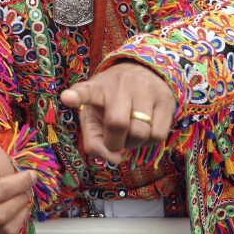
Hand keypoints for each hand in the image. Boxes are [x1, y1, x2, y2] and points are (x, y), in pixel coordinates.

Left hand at [60, 62, 175, 163]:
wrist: (142, 75)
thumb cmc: (111, 102)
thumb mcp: (94, 115)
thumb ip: (93, 140)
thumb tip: (114, 158)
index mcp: (97, 88)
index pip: (85, 90)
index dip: (77, 96)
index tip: (67, 98)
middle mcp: (121, 85)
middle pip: (117, 123)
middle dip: (114, 142)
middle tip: (114, 140)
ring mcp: (145, 90)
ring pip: (140, 133)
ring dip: (133, 144)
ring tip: (129, 133)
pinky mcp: (166, 100)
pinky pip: (158, 136)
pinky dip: (148, 142)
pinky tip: (144, 130)